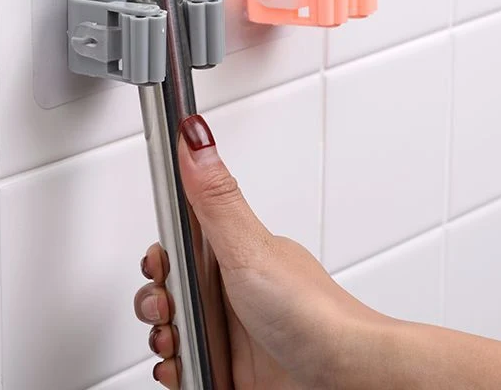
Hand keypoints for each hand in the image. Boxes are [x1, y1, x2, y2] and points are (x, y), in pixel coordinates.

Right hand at [133, 114, 378, 388]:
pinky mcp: (231, 369)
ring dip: (162, 335)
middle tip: (166, 306)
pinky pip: (188, 366)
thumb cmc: (312, 312)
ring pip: (174, 328)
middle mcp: (232, 290)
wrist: (344, 377)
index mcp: (236, 253)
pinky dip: (177, 368)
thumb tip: (196, 134)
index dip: (161, 256)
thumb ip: (215, 197)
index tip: (158, 263)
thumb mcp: (249, 247)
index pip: (181, 243)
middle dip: (156, 298)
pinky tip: (183, 366)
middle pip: (171, 288)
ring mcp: (232, 332)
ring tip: (173, 341)